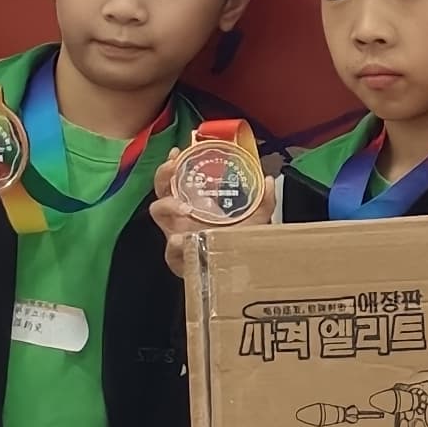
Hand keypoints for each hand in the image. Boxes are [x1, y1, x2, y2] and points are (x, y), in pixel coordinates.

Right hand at [154, 167, 277, 280]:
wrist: (239, 274)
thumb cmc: (240, 242)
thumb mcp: (256, 219)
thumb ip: (265, 201)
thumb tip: (269, 180)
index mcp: (195, 201)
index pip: (178, 177)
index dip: (173, 163)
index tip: (178, 152)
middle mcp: (181, 214)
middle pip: (162, 188)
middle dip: (164, 175)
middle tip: (175, 169)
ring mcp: (176, 234)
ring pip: (158, 212)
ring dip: (168, 205)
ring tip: (184, 208)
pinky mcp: (177, 257)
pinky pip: (169, 249)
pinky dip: (174, 244)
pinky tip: (180, 240)